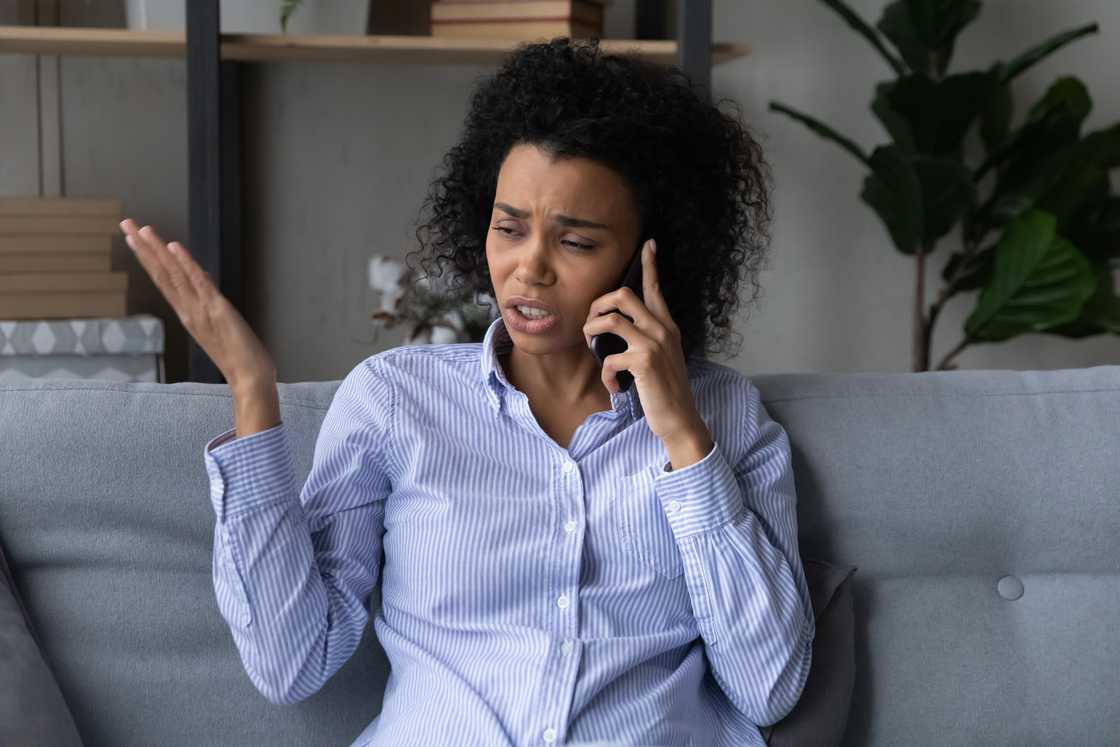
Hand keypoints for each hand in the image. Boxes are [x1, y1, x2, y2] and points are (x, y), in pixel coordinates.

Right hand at [120, 218, 275, 387]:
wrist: (250, 379)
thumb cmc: (238, 357)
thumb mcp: (219, 326)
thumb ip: (209, 304)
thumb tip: (204, 281)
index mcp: (188, 314)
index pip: (163, 281)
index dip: (148, 258)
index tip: (134, 238)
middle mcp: (189, 311)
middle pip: (162, 274)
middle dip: (143, 248)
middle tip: (125, 223)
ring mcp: (201, 311)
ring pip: (175, 276)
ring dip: (158, 251)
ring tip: (142, 230)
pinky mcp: (218, 311)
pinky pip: (199, 283)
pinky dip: (186, 265)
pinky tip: (174, 247)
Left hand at [582, 239, 707, 445]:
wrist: (680, 418)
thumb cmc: (665, 389)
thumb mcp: (661, 356)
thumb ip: (646, 338)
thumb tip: (617, 327)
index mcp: (666, 326)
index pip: (655, 288)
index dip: (650, 264)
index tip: (648, 244)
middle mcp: (662, 330)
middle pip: (624, 295)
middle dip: (598, 305)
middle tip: (591, 324)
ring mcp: (654, 345)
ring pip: (611, 320)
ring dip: (591, 332)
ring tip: (592, 348)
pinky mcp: (644, 363)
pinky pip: (610, 359)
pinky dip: (606, 374)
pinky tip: (614, 386)